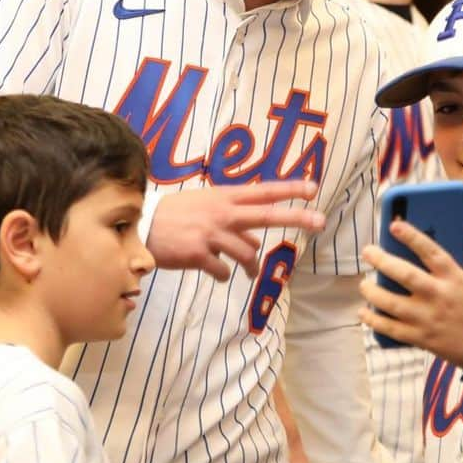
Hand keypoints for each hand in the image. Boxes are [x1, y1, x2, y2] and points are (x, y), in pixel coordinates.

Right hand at [149, 181, 325, 280]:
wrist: (141, 225)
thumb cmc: (176, 215)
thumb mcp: (206, 208)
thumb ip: (233, 222)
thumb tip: (256, 244)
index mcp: (225, 197)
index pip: (264, 191)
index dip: (289, 189)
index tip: (313, 188)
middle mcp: (223, 213)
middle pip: (267, 215)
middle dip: (297, 217)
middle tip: (321, 221)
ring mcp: (212, 234)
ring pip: (247, 253)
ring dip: (251, 267)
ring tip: (250, 273)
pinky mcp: (199, 255)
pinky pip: (223, 271)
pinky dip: (225, 275)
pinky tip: (219, 273)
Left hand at [359, 219, 462, 367]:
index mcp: (455, 278)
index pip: (431, 253)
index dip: (412, 237)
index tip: (394, 225)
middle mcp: (439, 297)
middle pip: (406, 276)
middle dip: (383, 261)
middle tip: (368, 251)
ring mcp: (427, 319)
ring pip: (393, 304)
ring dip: (373, 292)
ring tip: (363, 283)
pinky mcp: (420, 338)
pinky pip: (392, 329)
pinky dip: (374, 321)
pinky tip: (364, 311)